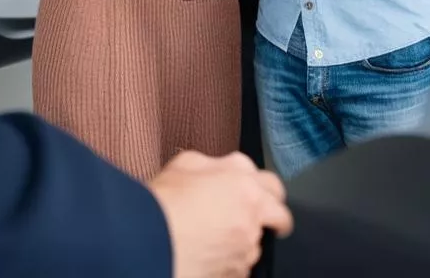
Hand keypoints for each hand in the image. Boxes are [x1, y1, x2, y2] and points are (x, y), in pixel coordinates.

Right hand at [148, 151, 292, 277]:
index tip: (262, 198)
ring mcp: (246, 248)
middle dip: (272, 219)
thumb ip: (213, 164)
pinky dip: (230, 263)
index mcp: (243, 182)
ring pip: (258, 245)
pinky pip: (241, 268)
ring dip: (245, 242)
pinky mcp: (236, 274)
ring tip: (216, 239)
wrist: (149, 242)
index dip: (267, 192)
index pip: (274, 186)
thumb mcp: (185, 163)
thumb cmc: (164, 201)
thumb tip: (219, 170)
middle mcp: (252, 214)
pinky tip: (209, 257)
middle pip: (280, 218)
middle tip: (253, 222)